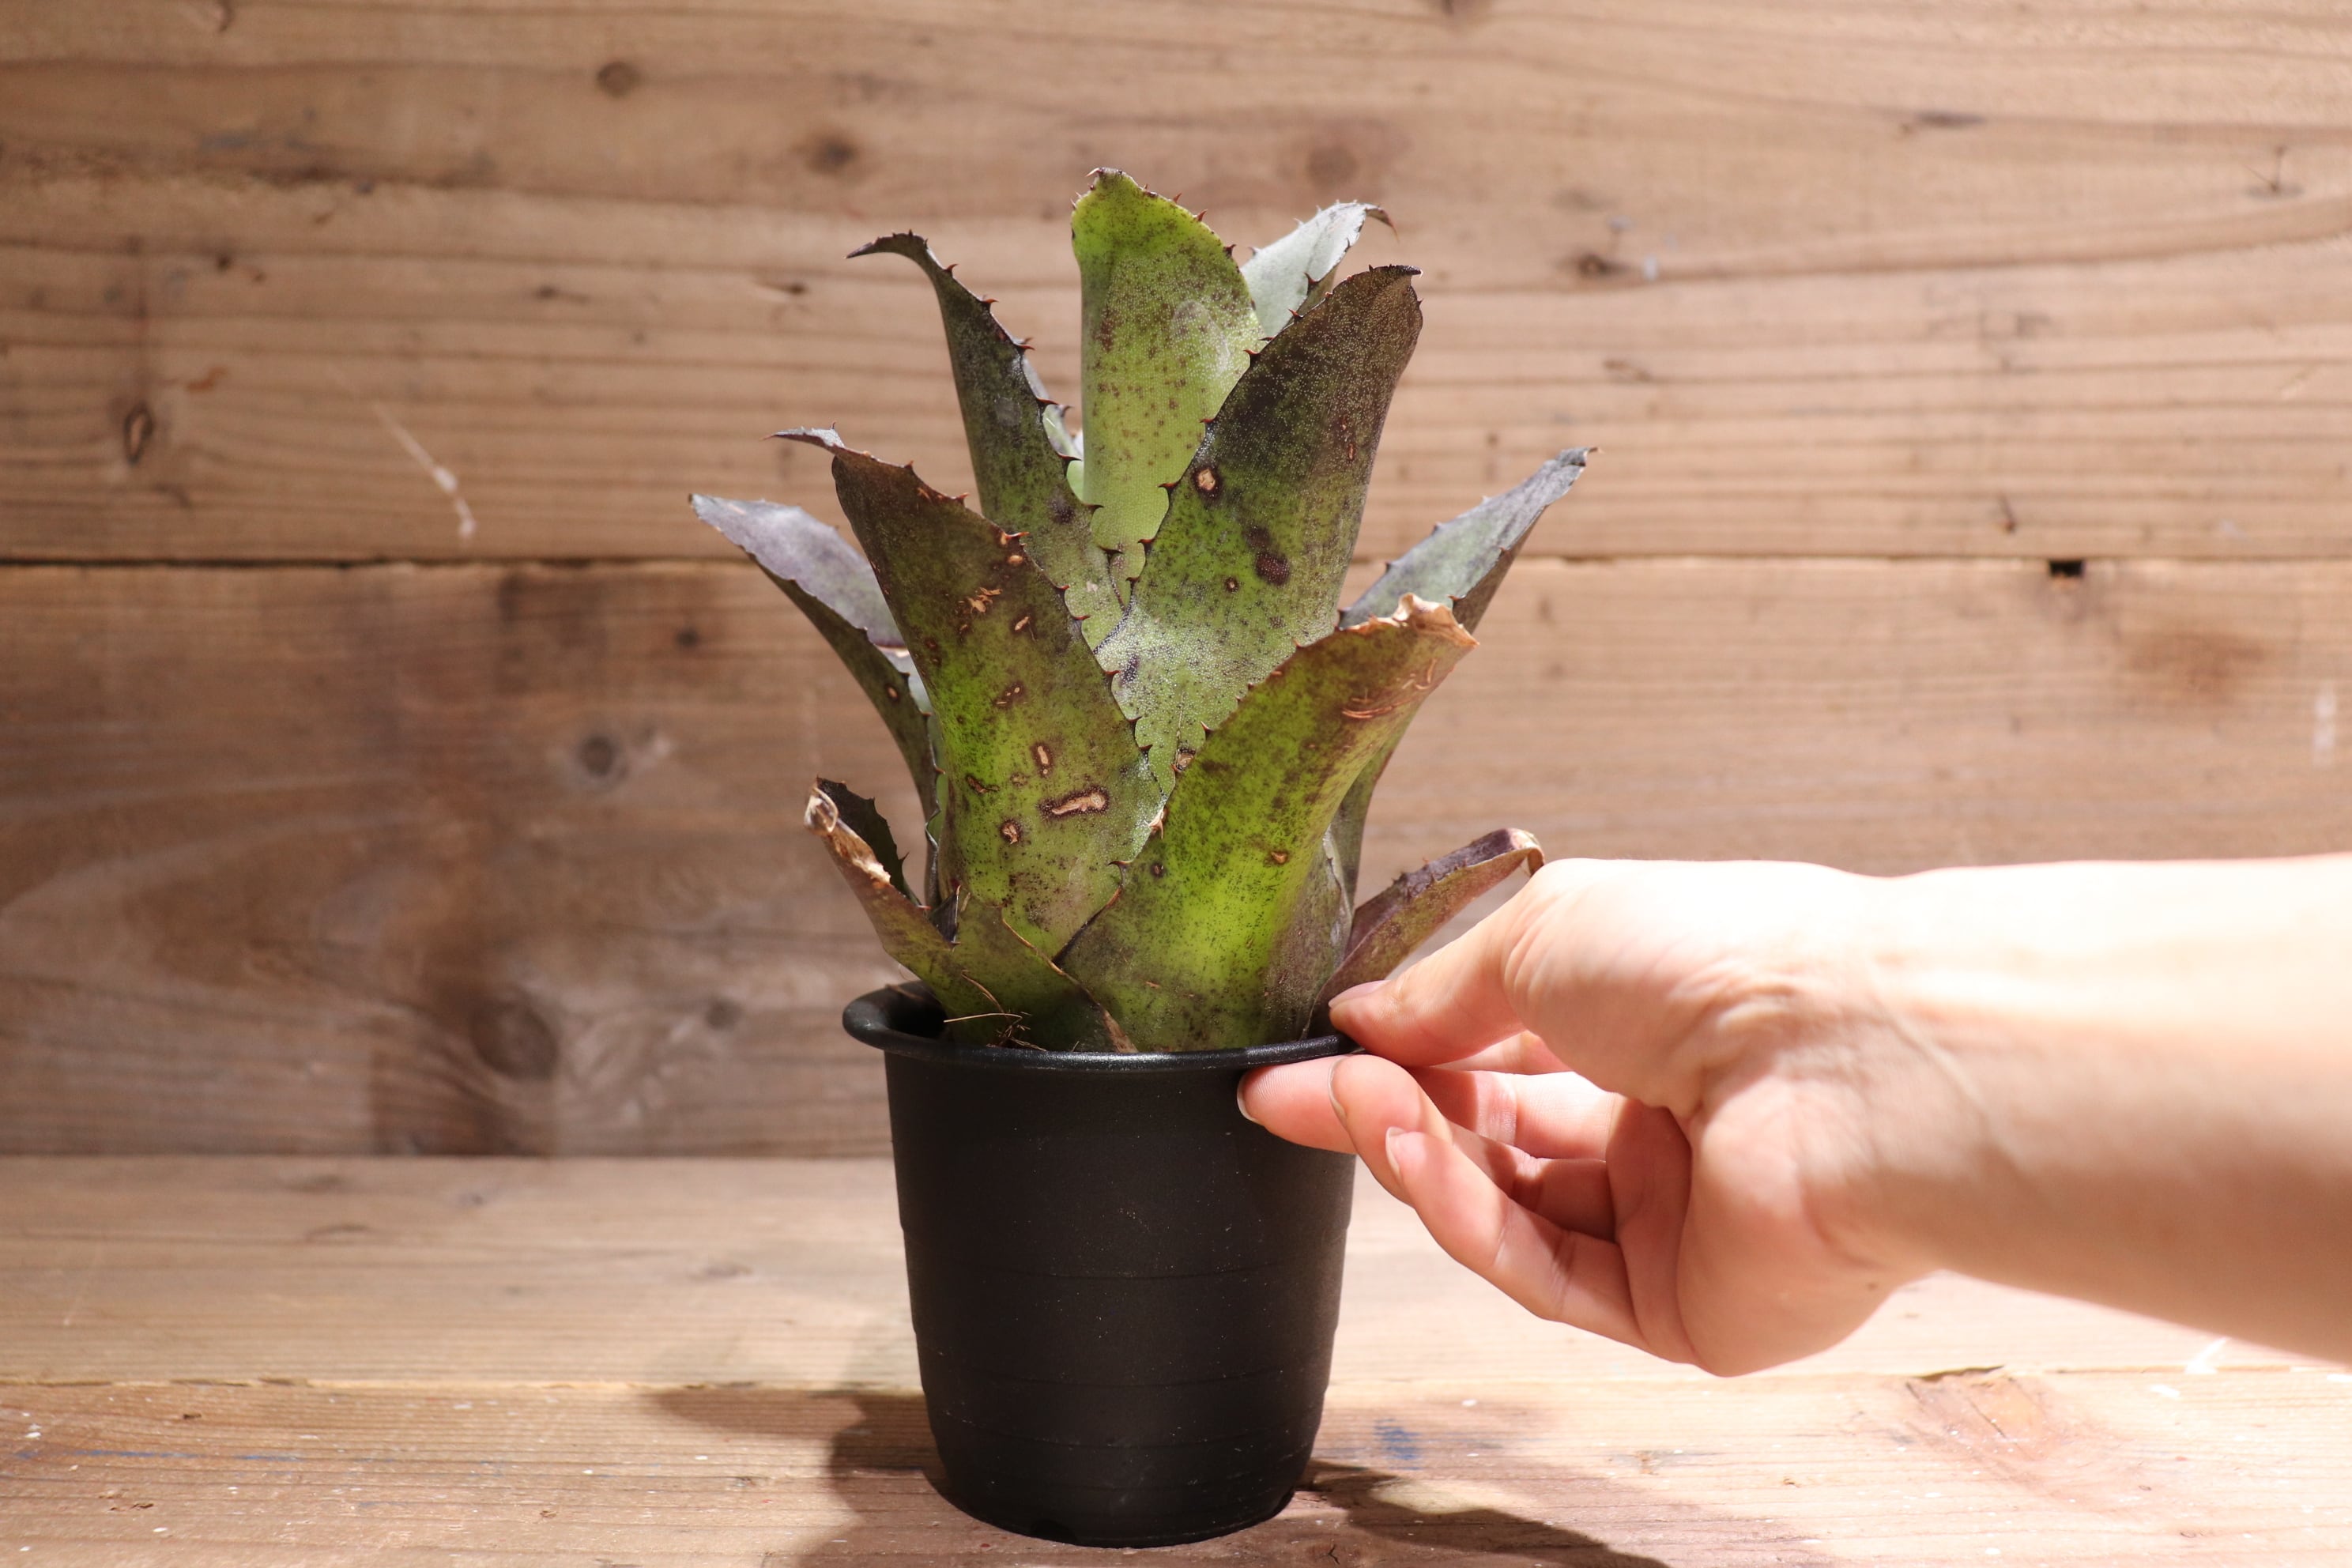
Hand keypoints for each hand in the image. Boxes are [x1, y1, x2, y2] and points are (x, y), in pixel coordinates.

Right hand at [1241, 859, 1935, 1374]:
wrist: (1845, 1057)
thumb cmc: (1727, 962)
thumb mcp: (1544, 938)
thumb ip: (1440, 991)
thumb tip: (1360, 1019)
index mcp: (1653, 1025)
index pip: (1501, 1053)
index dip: (1400, 1054)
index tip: (1306, 1054)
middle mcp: (1665, 1124)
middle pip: (1490, 1139)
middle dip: (1385, 1111)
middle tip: (1290, 1094)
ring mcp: (1673, 1221)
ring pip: (1507, 1211)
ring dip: (1415, 1158)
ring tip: (1344, 1106)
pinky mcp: (1680, 1306)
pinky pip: (1545, 1273)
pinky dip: (1465, 1216)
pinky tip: (1412, 1154)